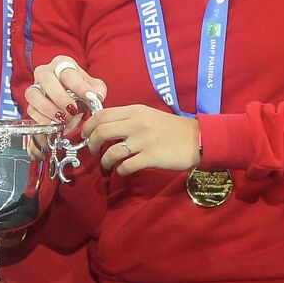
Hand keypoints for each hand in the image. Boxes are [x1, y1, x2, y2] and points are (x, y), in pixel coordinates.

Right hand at [26, 56, 107, 136]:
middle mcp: (45, 73)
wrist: (70, 99)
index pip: (68, 72)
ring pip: (33, 94)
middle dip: (60, 96)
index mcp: (62, 64)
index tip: (89, 97)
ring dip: (48, 109)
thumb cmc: (80, 90)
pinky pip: (31, 110)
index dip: (79, 85)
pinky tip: (55, 125)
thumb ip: (98, 89)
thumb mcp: (93, 87)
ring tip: (63, 119)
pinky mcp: (30, 104)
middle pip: (46, 79)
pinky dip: (43, 119)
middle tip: (72, 110)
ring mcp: (35, 87)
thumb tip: (97, 96)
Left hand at [82, 105, 200, 174]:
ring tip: (106, 164)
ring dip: (104, 161)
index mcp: (135, 111)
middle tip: (92, 150)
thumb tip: (104, 127)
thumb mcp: (149, 115)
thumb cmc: (172, 128)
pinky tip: (123, 171)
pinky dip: (120, 171)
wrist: (198, 139)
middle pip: (101, 132)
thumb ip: (128, 119)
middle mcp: (137, 123)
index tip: (85, 135)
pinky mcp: (151, 157)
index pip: (102, 114)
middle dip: (91, 144)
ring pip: (111, 152)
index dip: (88, 126)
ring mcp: (144, 141)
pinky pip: (126, 166)